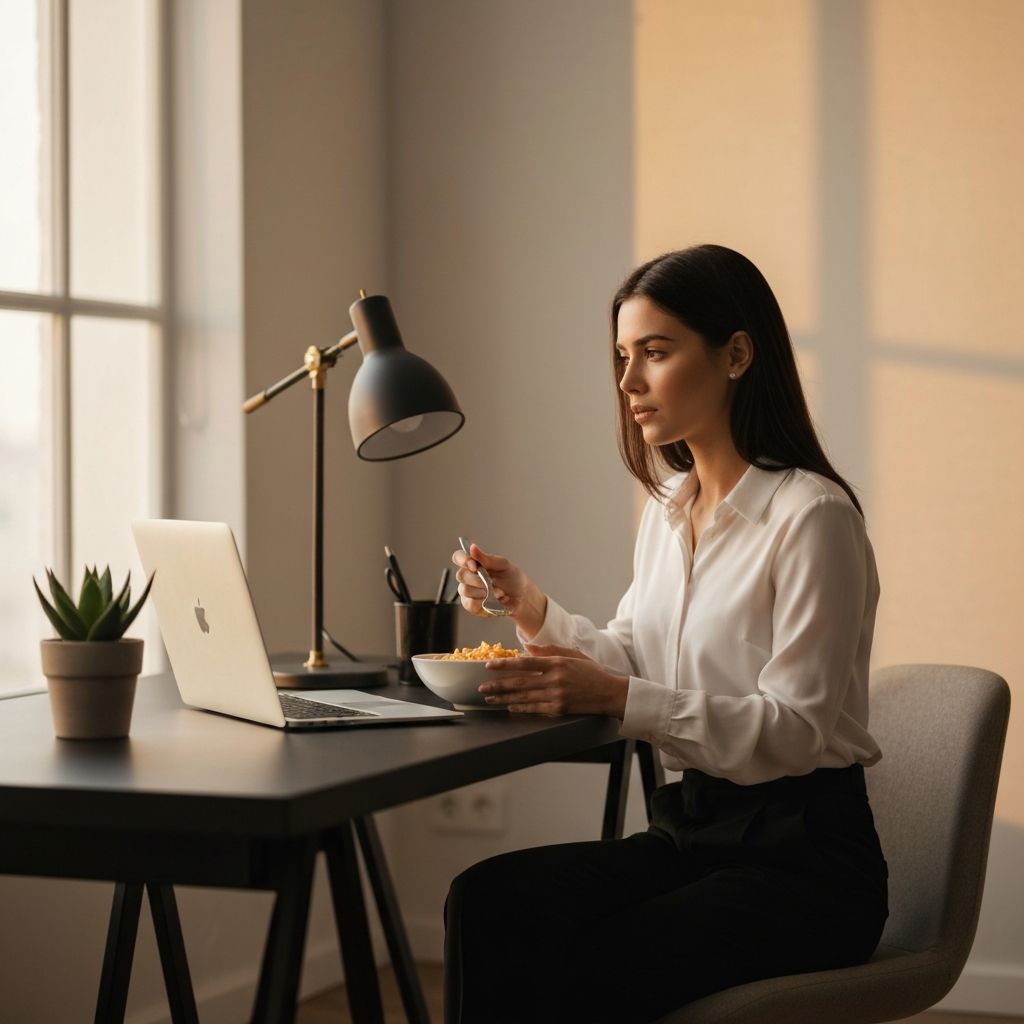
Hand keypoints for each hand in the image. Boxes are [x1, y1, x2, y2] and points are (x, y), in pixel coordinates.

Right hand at [451, 543, 546, 635]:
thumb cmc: (513, 579)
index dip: (462, 560)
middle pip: (461, 575)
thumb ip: (487, 558)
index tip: (473, 565)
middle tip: (491, 582)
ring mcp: (469, 592)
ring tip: (499, 593)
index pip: (458, 557)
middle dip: (477, 579)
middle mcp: (469, 577)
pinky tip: (493, 601)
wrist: (522, 597)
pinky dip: (482, 602)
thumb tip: (472, 547)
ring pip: (465, 590)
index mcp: (474, 563)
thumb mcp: (503, 565)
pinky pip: (470, 604)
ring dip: (483, 592)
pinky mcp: (472, 606)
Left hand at [477, 643, 628, 718]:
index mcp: (556, 663)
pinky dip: (520, 708)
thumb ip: (548, 650)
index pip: (525, 662)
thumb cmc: (591, 672)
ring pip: (524, 697)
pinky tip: (509, 707)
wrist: (609, 693)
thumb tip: (526, 647)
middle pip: (520, 682)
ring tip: (490, 698)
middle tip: (482, 687)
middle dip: (498, 685)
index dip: (505, 665)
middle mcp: (554, 679)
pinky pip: (535, 709)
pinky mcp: (559, 709)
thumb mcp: (571, 654)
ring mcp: (556, 696)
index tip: (488, 665)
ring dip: (504, 698)